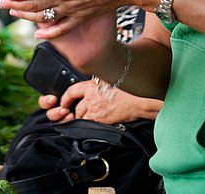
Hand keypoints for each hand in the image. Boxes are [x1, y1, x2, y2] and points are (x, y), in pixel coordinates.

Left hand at [0, 0, 150, 36]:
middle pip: (36, 4)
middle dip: (16, 4)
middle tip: (2, 4)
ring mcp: (75, 9)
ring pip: (46, 16)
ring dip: (27, 16)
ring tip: (14, 14)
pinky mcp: (83, 15)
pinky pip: (63, 27)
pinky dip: (49, 32)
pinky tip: (39, 35)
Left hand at [40, 80, 157, 124]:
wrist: (139, 99)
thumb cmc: (129, 88)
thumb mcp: (110, 79)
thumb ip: (99, 83)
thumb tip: (96, 83)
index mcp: (91, 85)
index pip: (72, 91)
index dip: (66, 98)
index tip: (64, 102)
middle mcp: (91, 98)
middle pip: (77, 108)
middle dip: (77, 112)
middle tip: (80, 113)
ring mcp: (95, 110)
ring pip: (81, 118)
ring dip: (83, 119)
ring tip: (91, 118)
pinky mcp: (101, 121)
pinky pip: (89, 126)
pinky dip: (90, 126)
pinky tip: (96, 124)